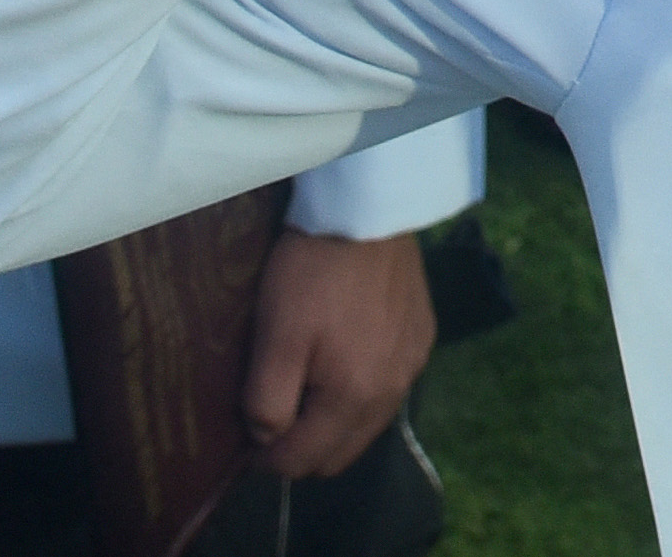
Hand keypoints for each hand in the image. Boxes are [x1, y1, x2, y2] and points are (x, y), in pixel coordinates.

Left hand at [235, 223, 432, 479]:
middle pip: (338, 454)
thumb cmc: (313, 273)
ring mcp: (412, 366)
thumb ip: (267, 400)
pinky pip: (389, 388)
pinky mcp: (423, 338)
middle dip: (302, 444)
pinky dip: (364, 388)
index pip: (303, 462)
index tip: (248, 428)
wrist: (368, 209)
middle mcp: (392, 393)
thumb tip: (266, 439)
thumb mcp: (276, 335)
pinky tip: (347, 352)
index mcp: (354, 398)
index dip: (267, 455)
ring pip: (366, 425)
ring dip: (333, 419)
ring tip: (307, 380)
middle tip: (275, 406)